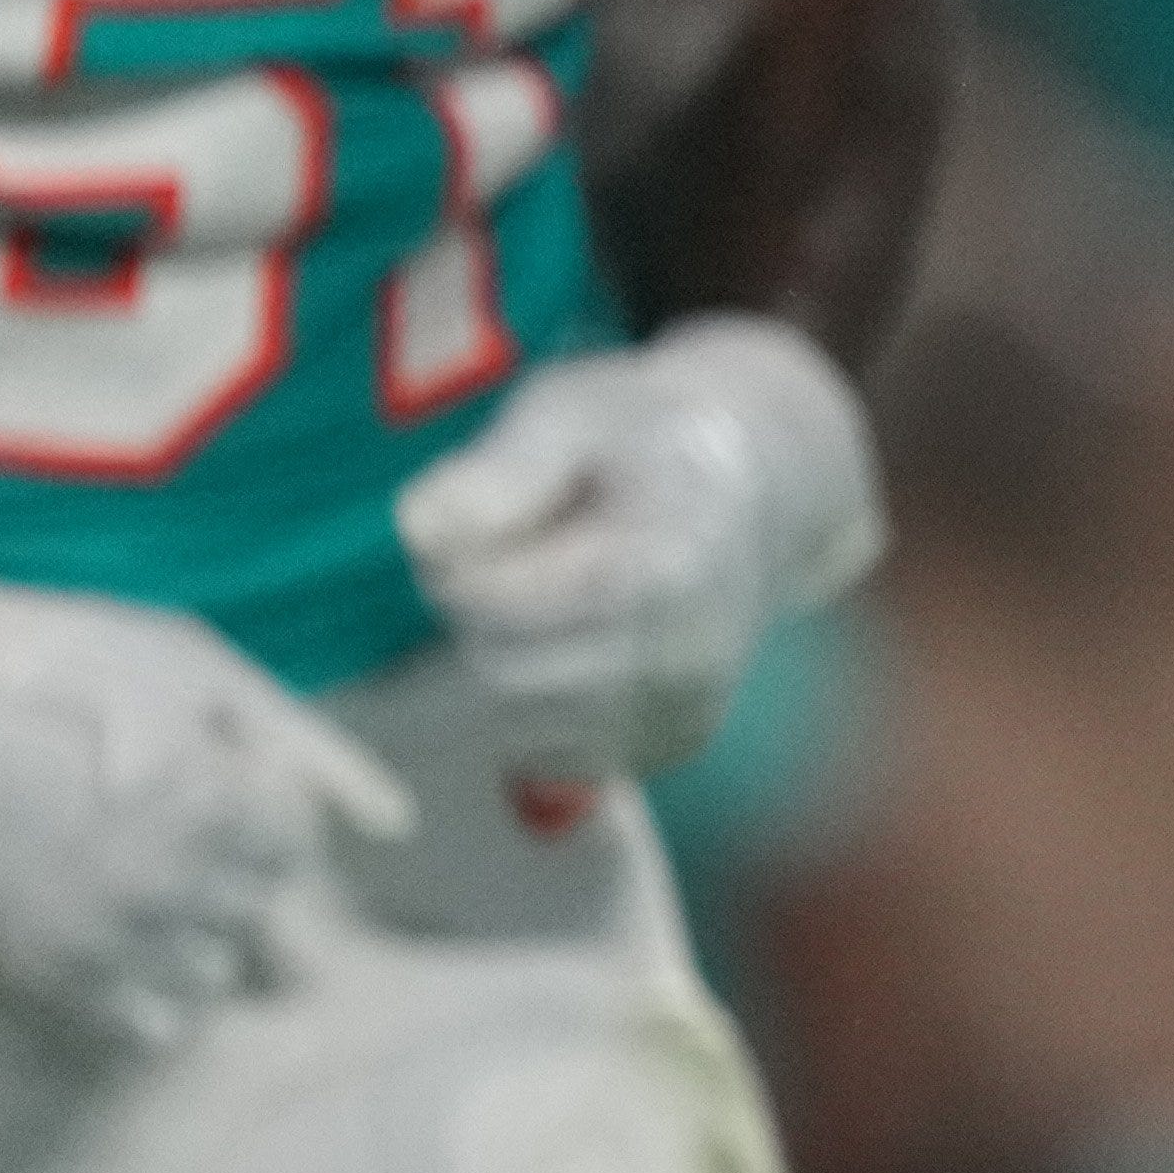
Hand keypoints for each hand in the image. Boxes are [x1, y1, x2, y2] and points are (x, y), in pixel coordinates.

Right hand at [0, 556, 413, 1046]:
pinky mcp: (37, 972)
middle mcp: (173, 894)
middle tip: (174, 807)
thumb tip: (397, 825)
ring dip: (201, 926)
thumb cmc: (64, 661)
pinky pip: (133, 1021)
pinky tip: (130, 938)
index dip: (264, 798)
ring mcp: (103, 942)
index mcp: (225, 812)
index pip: (296, 843)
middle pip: (257, 906)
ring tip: (143, 868)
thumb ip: (310, 753)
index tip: (217, 763)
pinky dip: (150, 991)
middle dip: (237, 861)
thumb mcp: (207, 671)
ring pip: (208, 971)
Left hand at [394, 313, 885, 786]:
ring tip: (532, 598)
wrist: (750, 488)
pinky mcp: (673, 744)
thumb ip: (499, 466)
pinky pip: (554, 760)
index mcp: (663, 562)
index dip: (453, 567)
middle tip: (499, 561)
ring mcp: (685, 707)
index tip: (475, 520)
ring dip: (494, 670)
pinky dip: (528, 713)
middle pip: (502, 674)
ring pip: (518, 729)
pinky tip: (558, 644)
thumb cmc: (635, 441)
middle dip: (470, 624)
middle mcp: (688, 652)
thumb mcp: (568, 412)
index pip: (496, 605)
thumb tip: (423, 529)